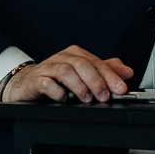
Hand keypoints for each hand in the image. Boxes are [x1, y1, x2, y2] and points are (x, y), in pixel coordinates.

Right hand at [1, 46, 134, 102]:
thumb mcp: (84, 74)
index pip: (96, 62)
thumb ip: (105, 71)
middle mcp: (62, 58)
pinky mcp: (36, 80)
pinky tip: (64, 98)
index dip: (111, 75)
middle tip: (104, 96)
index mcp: (76, 55)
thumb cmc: (57, 79)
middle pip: (82, 64)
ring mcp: (48, 68)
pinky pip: (47, 83)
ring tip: (86, 99)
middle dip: (96, 82)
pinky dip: (58, 92)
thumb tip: (127, 72)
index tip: (121, 88)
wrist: (27, 84)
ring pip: (66, 71)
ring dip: (79, 87)